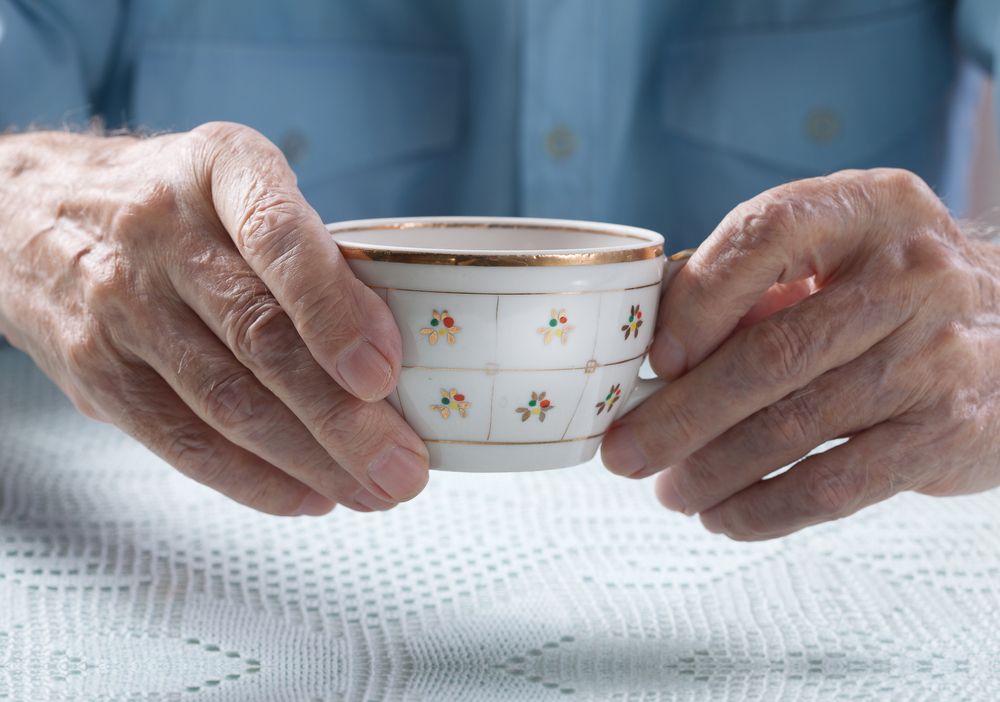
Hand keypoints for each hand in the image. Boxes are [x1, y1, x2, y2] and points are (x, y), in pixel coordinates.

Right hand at [0, 123, 428, 514]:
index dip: (334, 311)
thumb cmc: (173, 204)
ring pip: (227, 404)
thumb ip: (309, 253)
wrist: (30, 214)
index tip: (383, 374)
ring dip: (311, 462)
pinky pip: (182, 443)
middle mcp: (161, 233)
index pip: (278, 237)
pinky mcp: (97, 373)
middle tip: (404, 469)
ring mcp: (120, 306)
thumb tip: (389, 355)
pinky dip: (254, 480)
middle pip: (260, 339)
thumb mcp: (242, 185)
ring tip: (373, 491)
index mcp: (219, 169)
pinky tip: (309, 495)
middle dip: (344, 419)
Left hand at [602, 168, 999, 539]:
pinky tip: (725, 516)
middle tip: (624, 453)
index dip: (698, 299)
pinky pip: (837, 484)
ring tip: (669, 490)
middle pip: (771, 353)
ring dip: (713, 470)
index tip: (656, 357)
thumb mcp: (837, 254)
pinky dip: (767, 508)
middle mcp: (910, 276)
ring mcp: (936, 357)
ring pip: (796, 427)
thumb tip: (657, 346)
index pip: (767, 235)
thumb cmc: (892, 292)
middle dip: (683, 413)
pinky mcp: (947, 433)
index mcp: (869, 209)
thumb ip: (754, 283)